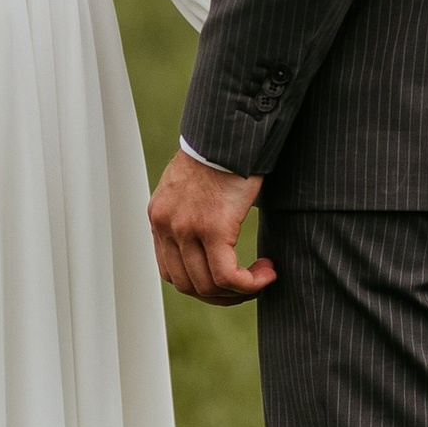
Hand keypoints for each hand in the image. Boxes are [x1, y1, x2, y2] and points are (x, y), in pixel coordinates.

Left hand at [148, 150, 271, 302]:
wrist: (230, 131)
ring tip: (262, 277)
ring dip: (239, 291)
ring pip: (208, 285)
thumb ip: (192, 213)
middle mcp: (165, 225)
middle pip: (187, 285)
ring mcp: (186, 228)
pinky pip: (228, 276)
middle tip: (248, 286)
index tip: (226, 281)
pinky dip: (249, 283)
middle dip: (220, 295)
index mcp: (159, 216)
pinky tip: (268, 272)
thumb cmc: (222, 153)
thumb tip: (211, 239)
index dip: (200, 285)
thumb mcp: (194, 186)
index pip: (170, 271)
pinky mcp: (212, 227)